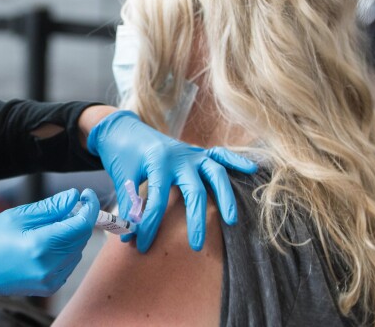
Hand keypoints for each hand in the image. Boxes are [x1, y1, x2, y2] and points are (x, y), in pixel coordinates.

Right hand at [0, 188, 99, 300]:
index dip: (88, 207)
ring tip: (50, 226)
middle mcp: (49, 266)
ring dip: (71, 235)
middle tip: (66, 207)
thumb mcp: (18, 216)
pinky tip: (48, 243)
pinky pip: (68, 264)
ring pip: (77, 251)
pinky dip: (65, 250)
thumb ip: (50, 207)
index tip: (87, 195)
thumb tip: (73, 197)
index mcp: (40, 246)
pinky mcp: (49, 287)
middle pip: (81, 238)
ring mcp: (50, 280)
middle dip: (79, 219)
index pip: (80, 225)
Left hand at [87, 110, 255, 252]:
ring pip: (214, 173)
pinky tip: (252, 169)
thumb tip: (129, 236)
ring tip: (231, 221)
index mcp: (157, 162)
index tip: (142, 246)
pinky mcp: (197, 151)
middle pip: (193, 191)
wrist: (123, 128)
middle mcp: (179, 157)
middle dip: (196, 220)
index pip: (156, 200)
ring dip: (225, 196)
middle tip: (195, 246)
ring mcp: (191, 153)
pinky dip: (236, 161)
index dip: (149, 225)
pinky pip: (220, 154)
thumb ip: (128, 206)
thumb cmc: (122, 155)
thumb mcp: (122, 178)